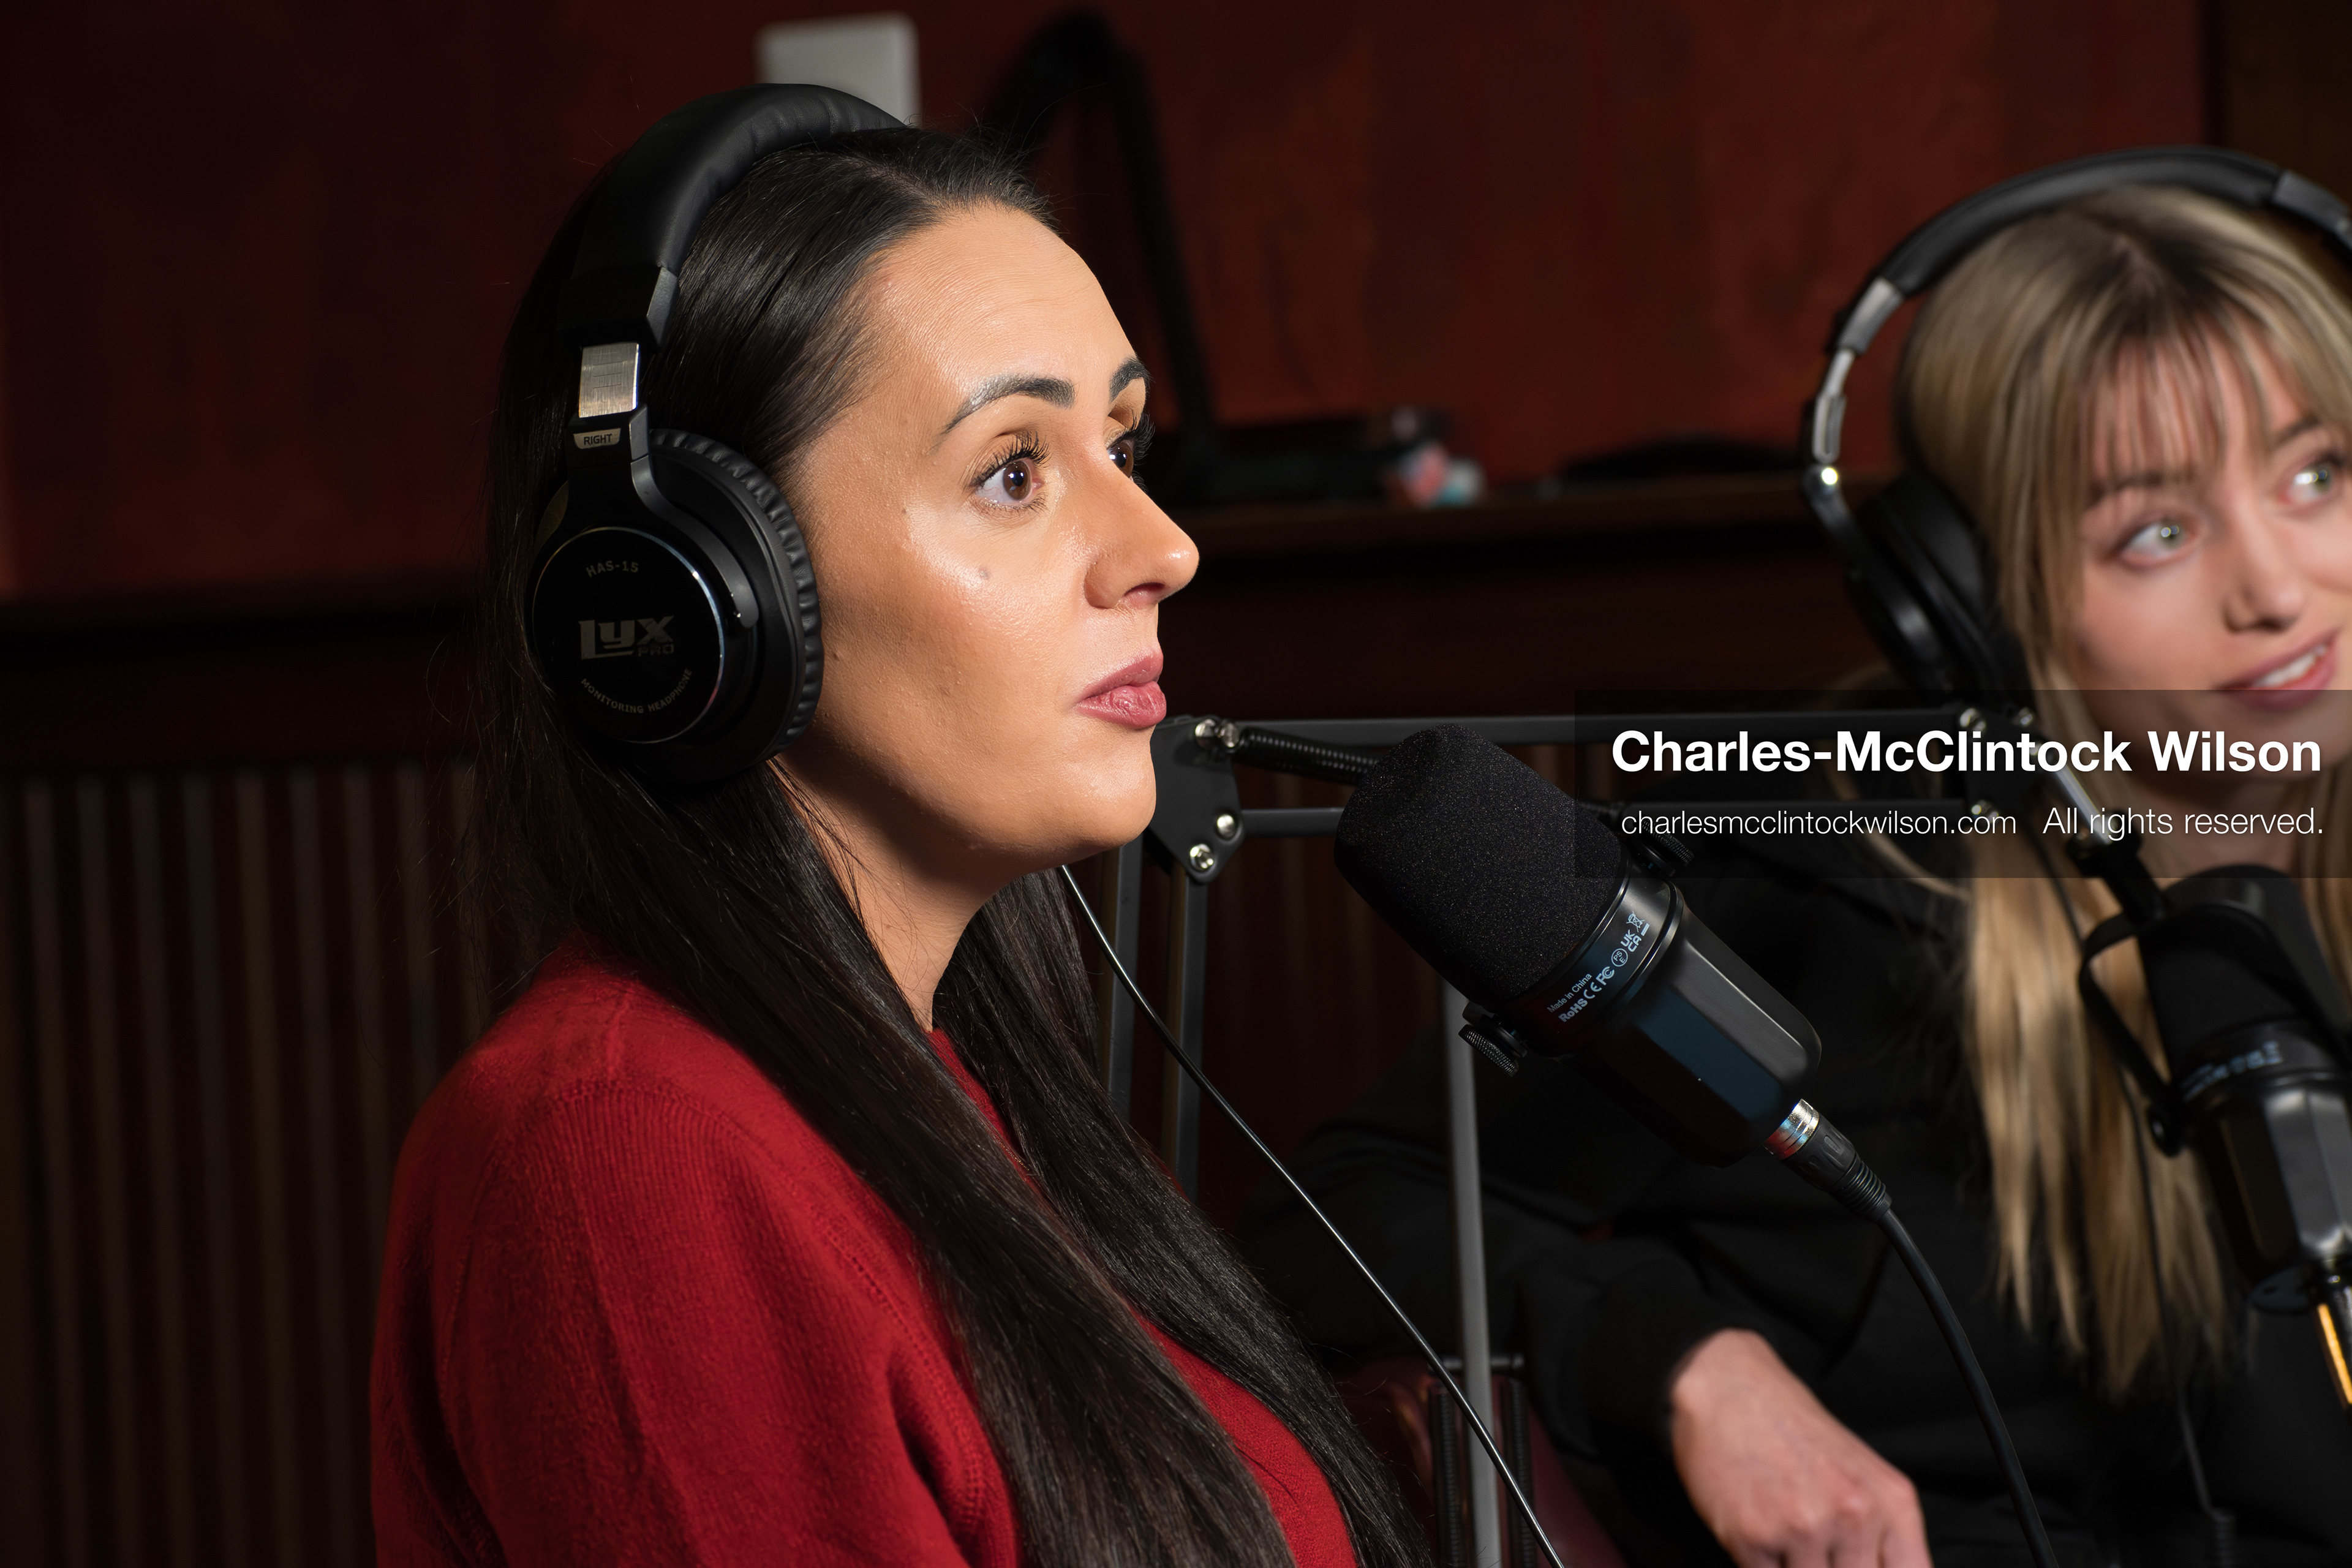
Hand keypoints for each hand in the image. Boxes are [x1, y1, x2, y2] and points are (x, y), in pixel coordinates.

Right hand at [1668, 1329, 1929, 1567]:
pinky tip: (1757, 1529)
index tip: (1853, 1561)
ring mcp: (1805, 1525)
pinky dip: (1760, 1563)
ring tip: (1782, 1531)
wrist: (1729, 1389)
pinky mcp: (1753, 1536)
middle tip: (1813, 1541)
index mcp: (1893, 1502)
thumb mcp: (1863, 1479)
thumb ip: (1882, 1539)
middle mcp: (1856, 1513)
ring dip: (1793, 1565)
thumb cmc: (1794, 1435)